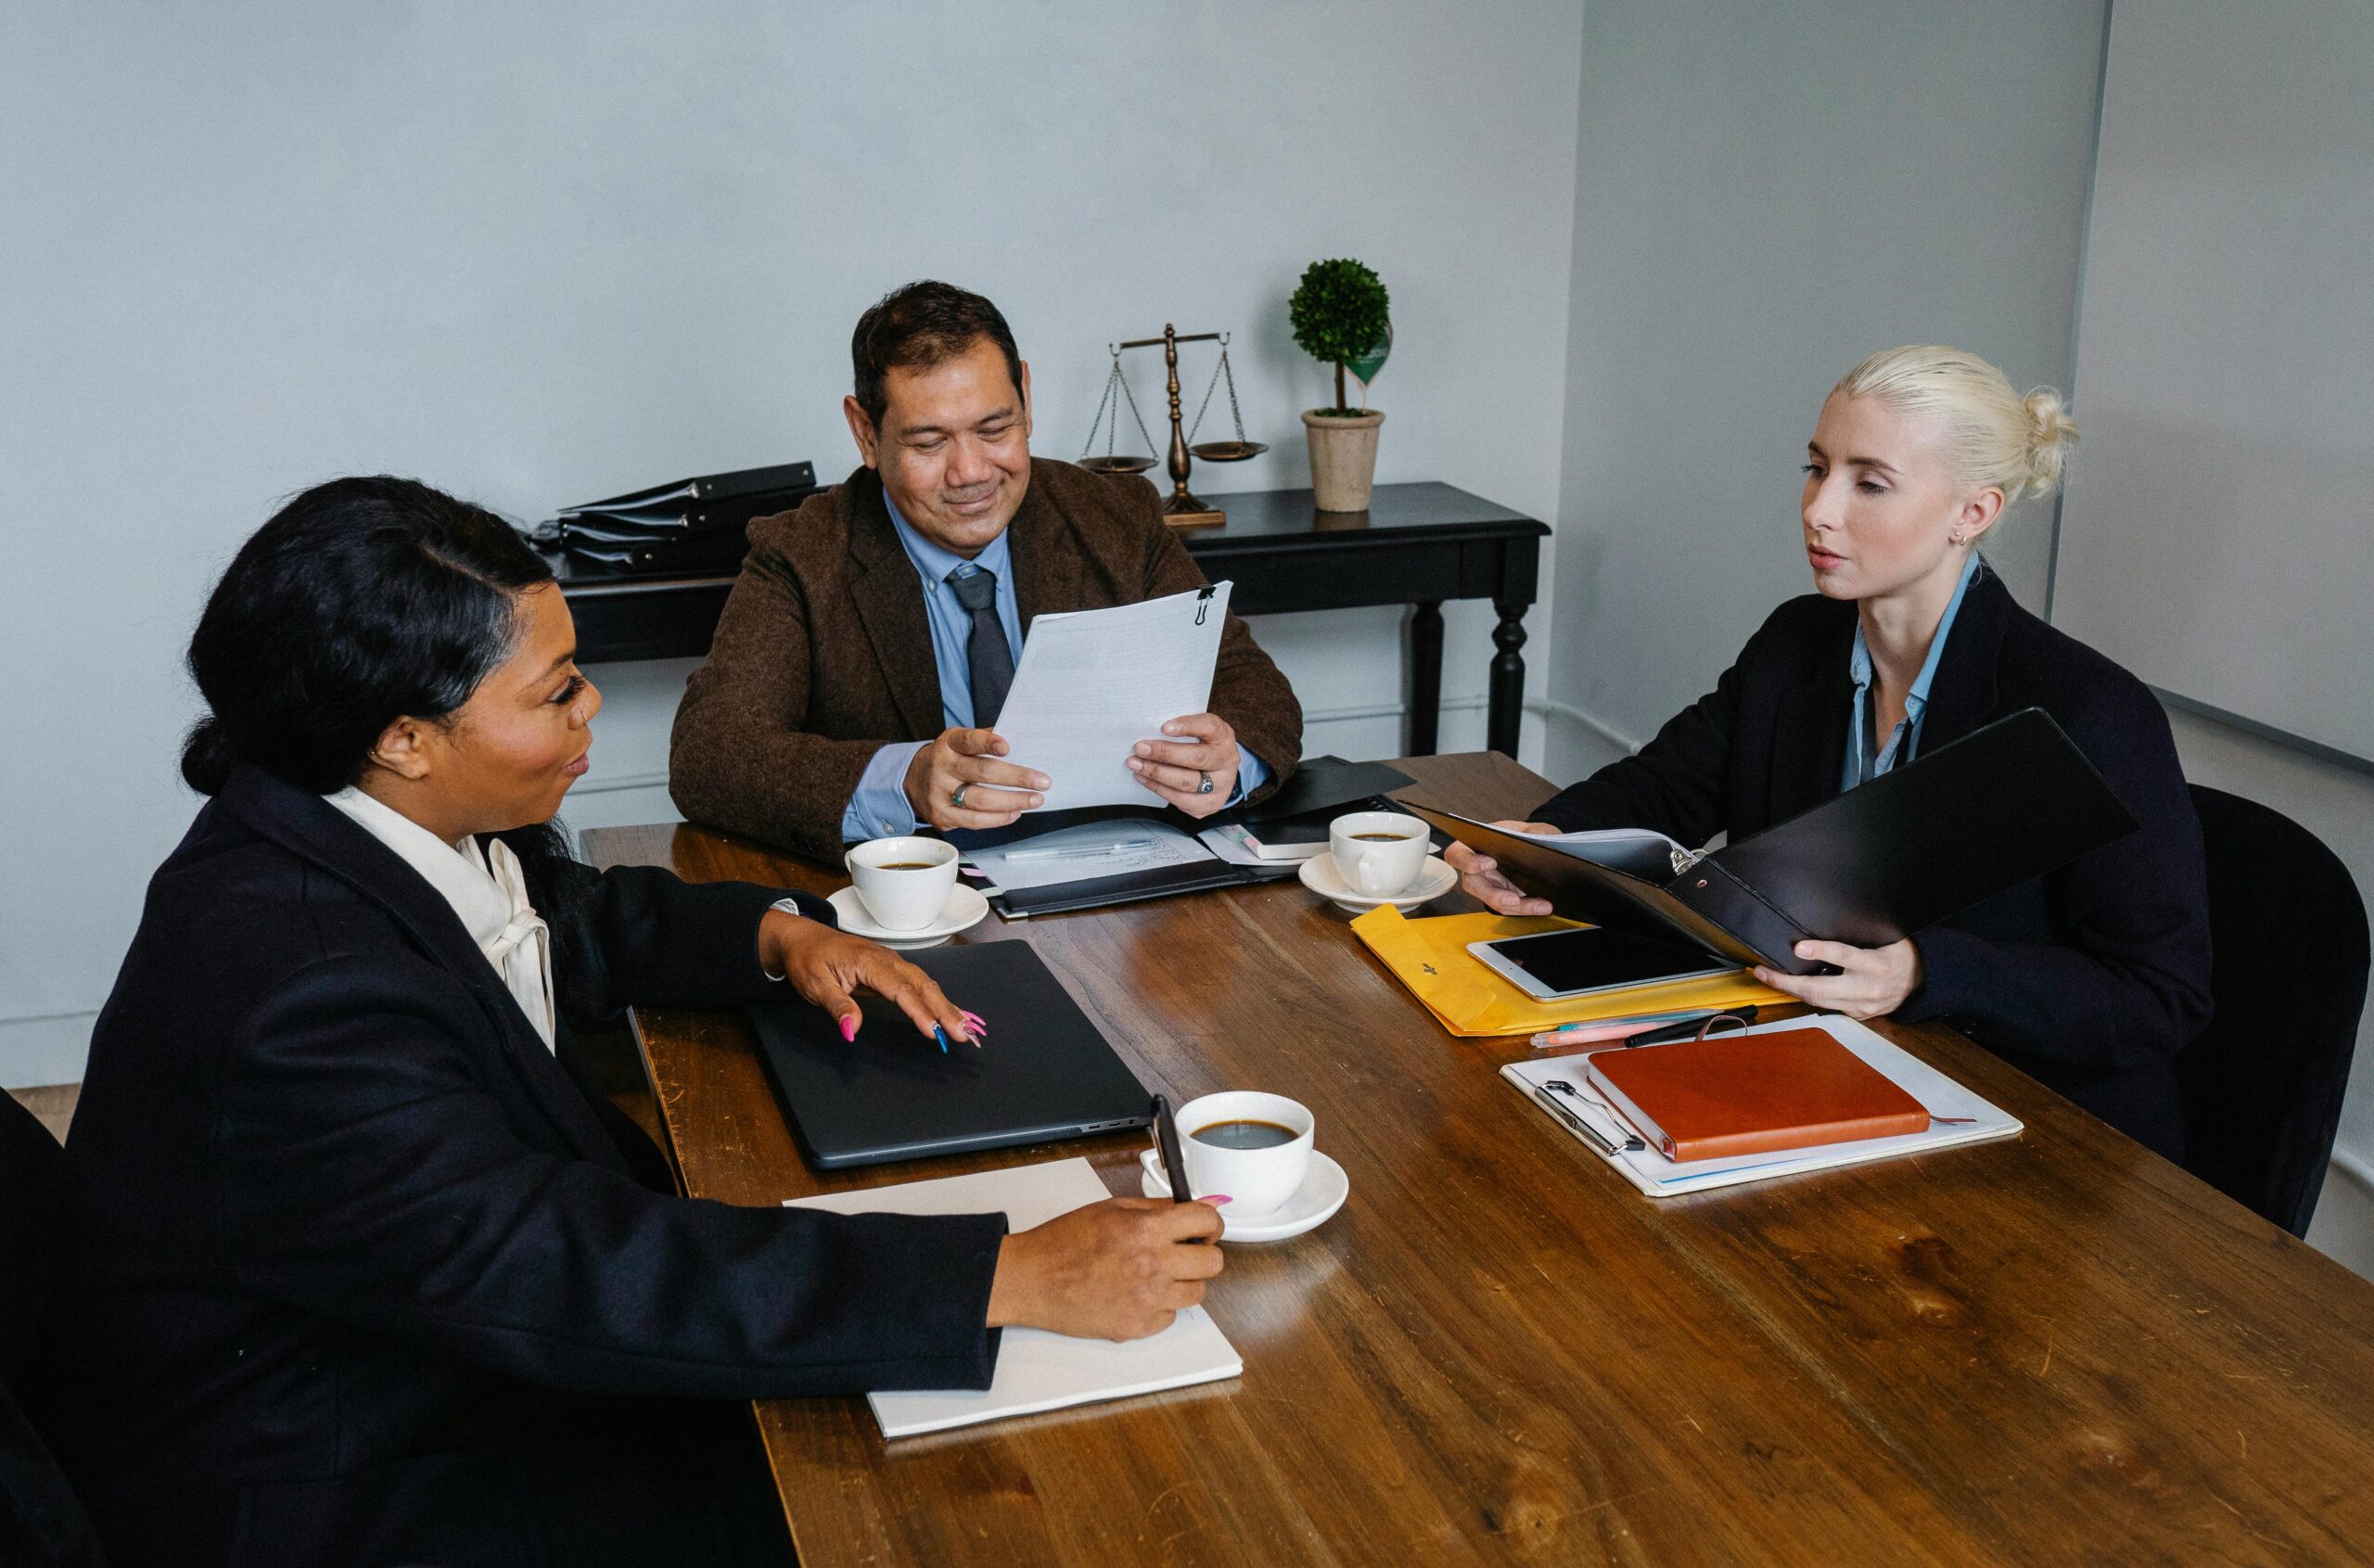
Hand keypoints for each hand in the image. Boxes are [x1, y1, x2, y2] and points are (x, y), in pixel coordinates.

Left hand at [759, 909, 974, 1043]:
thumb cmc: (808, 960)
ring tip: (964, 1028)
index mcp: (869, 961)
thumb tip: (853, 1029)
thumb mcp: (814, 985)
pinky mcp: (892, 969)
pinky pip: (920, 984)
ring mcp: (892, 963)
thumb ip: (838, 1006)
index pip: (901, 990)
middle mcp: (887, 959)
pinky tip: (950, 1014)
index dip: (919, 1012)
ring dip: (946, 1006)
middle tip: (963, 1034)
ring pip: (926, 984)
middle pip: (923, 985)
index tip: (934, 1031)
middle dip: (945, 1010)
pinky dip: (938, 1000)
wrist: (803, 938)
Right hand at [904, 726, 1047, 831]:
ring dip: (1013, 801)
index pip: (969, 740)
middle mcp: (941, 767)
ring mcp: (939, 794)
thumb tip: (1023, 742)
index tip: (1007, 747)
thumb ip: (985, 740)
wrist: (912, 781)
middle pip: (982, 772)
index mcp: (948, 744)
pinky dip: (999, 818)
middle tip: (1043, 781)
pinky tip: (1015, 812)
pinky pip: (974, 821)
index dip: (988, 742)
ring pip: (981, 800)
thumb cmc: (950, 758)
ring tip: (1035, 800)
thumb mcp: (960, 741)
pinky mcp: (942, 816)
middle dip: (1017, 777)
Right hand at [985, 1196, 1226, 1340]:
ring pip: (1197, 1293)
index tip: (1207, 1228)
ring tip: (1159, 1273)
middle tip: (1188, 1251)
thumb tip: (1187, 1209)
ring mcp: (1147, 1300)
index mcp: (1146, 1230)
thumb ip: (1154, 1210)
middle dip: (1204, 1253)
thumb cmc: (1063, 1243)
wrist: (1032, 1279)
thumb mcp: (1111, 1209)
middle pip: (1213, 1262)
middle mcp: (1153, 1265)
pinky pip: (1170, 1317)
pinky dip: (1160, 1305)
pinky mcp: (1137, 1327)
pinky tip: (1139, 1293)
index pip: (1207, 1221)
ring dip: (1184, 1281)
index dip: (1211, 1222)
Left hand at [1126, 712, 1239, 818]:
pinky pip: (1180, 800)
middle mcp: (1227, 761)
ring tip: (1136, 764)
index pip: (1209, 727)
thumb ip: (1182, 728)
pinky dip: (1158, 788)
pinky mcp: (1210, 804)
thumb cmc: (1202, 745)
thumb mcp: (1199, 731)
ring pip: (1186, 783)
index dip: (1187, 726)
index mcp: (1224, 736)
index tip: (1164, 727)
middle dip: (1165, 753)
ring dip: (1156, 773)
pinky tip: (1143, 778)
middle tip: (1140, 748)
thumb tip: (1149, 728)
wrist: (1220, 773)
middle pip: (1197, 758)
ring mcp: (1221, 786)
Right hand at [1445, 820, 1560, 915]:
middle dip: (1494, 895)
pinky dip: (1526, 908)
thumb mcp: (1529, 828)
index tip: (1490, 862)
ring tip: (1540, 905)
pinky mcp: (1502, 897)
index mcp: (1474, 845)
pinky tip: (1542, 906)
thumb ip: (1534, 832)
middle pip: (1474, 886)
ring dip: (1518, 907)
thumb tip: (1542, 840)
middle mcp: (1476, 869)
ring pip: (1494, 901)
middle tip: (1514, 899)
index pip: (1458, 854)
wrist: (1536, 848)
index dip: (1469, 861)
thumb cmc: (1524, 835)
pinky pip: (1509, 907)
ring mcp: (1488, 885)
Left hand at [1752, 938, 1923, 1018]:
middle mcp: (1868, 989)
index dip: (1821, 951)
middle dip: (1787, 982)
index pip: (1845, 956)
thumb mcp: (1885, 937)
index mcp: (1877, 965)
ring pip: (1818, 1002)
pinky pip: (1826, 1007)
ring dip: (1790, 990)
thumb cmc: (1899, 953)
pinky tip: (1791, 987)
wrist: (1921, 981)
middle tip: (1763, 971)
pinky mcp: (1858, 1016)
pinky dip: (1807, 996)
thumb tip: (1821, 927)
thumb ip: (1857, 937)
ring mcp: (1862, 1007)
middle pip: (1821, 989)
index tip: (1799, 947)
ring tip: (1767, 977)